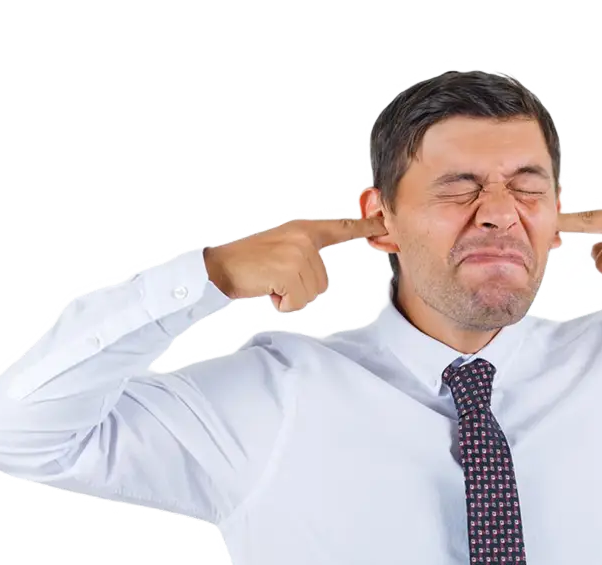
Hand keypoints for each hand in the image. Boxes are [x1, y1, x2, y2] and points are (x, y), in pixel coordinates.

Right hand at [204, 216, 388, 311]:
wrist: (217, 266)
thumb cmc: (248, 263)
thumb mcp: (281, 251)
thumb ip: (304, 256)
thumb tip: (318, 276)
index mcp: (303, 230)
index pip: (340, 228)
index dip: (364, 226)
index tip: (385, 223)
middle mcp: (303, 238)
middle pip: (323, 282)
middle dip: (299, 289)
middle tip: (274, 279)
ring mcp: (297, 253)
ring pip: (312, 293)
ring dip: (290, 296)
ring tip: (269, 282)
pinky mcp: (289, 270)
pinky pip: (298, 301)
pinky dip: (282, 303)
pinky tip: (267, 289)